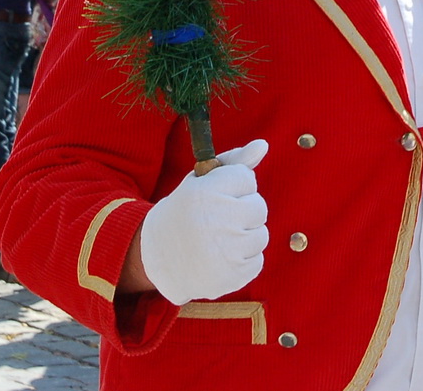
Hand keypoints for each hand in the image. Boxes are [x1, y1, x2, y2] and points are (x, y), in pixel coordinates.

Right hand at [139, 140, 269, 304]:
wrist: (159, 258)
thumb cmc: (185, 212)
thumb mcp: (200, 181)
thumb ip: (234, 162)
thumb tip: (263, 145)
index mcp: (204, 192)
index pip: (246, 178)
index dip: (233, 187)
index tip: (216, 196)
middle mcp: (215, 220)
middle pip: (259, 207)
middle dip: (243, 211)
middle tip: (219, 218)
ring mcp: (225, 251)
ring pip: (261, 235)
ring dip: (245, 236)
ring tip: (219, 239)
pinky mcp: (232, 276)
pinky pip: (258, 260)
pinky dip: (243, 259)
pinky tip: (222, 257)